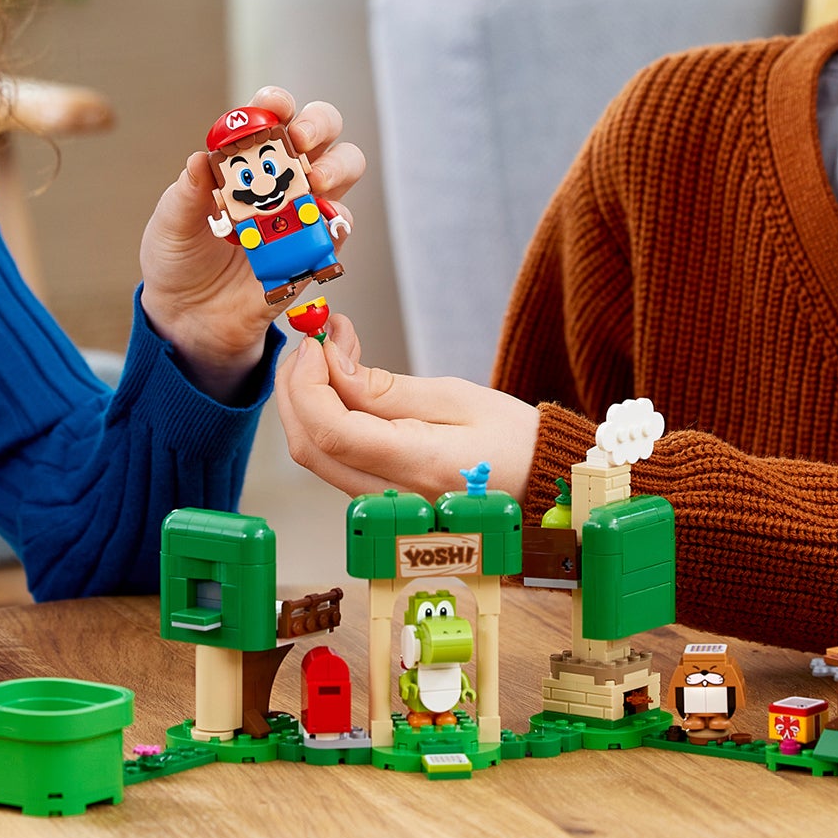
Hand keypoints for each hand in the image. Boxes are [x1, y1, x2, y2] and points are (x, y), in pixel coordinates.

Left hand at [140, 87, 365, 401]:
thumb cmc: (181, 258)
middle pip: (322, 130)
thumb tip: (200, 160)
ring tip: (313, 184)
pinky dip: (337, 221)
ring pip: (345, 168)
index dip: (276, 104)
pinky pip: (340, 226)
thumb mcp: (171, 223)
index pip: (270, 116)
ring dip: (336, 167)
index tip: (272, 107)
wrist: (192, 315)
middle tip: (299, 141)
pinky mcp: (317, 245)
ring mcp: (305, 208)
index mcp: (246, 157)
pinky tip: (321, 224)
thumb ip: (186, 193)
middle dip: (318, 125)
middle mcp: (283, 174)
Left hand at [275, 313, 539, 500]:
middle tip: (317, 336)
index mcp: (417, 467)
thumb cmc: (514, 440)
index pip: (332, 431)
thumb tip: (332, 367)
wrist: (540, 482)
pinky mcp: (376, 494)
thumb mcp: (458, 398)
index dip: (310, 382)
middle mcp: (390, 495)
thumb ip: (387, 389)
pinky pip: (333, 455)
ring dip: (308, 395)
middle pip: (309, 444)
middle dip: (297, 384)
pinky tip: (344, 379)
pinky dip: (325, 413)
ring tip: (335, 348)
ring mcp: (380, 501)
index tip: (316, 342)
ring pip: (314, 451)